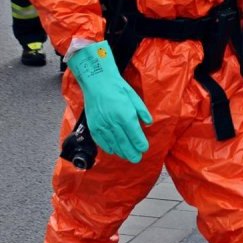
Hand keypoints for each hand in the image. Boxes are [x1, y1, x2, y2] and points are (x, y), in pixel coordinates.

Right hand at [68, 41, 151, 163]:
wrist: (97, 82)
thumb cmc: (117, 87)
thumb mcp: (134, 97)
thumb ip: (142, 112)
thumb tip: (149, 123)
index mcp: (126, 115)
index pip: (135, 134)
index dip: (140, 144)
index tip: (144, 149)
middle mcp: (114, 122)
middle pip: (124, 143)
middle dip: (132, 152)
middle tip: (137, 159)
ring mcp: (102, 126)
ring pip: (113, 144)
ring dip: (121, 152)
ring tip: (128, 157)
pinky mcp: (94, 126)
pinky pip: (101, 141)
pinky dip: (108, 147)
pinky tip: (113, 151)